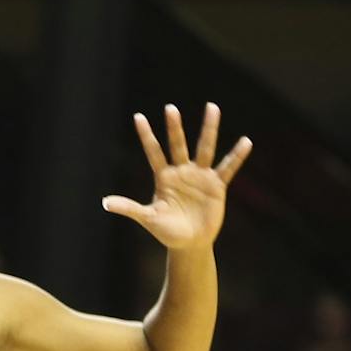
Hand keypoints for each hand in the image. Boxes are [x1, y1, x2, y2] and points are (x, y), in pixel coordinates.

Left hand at [101, 103, 251, 249]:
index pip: (153, 152)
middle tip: (170, 108)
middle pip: (178, 145)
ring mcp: (200, 176)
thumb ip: (129, 208)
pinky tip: (246, 142)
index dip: (146, 136)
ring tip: (212, 108)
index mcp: (163, 178)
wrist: (189, 243)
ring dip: (208, 129)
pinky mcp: (217, 185)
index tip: (138, 117)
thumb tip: (104, 202)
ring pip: (205, 148)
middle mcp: (182, 172)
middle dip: (174, 128)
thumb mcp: (147, 217)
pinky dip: (236, 156)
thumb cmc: (166, 231)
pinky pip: (228, 168)